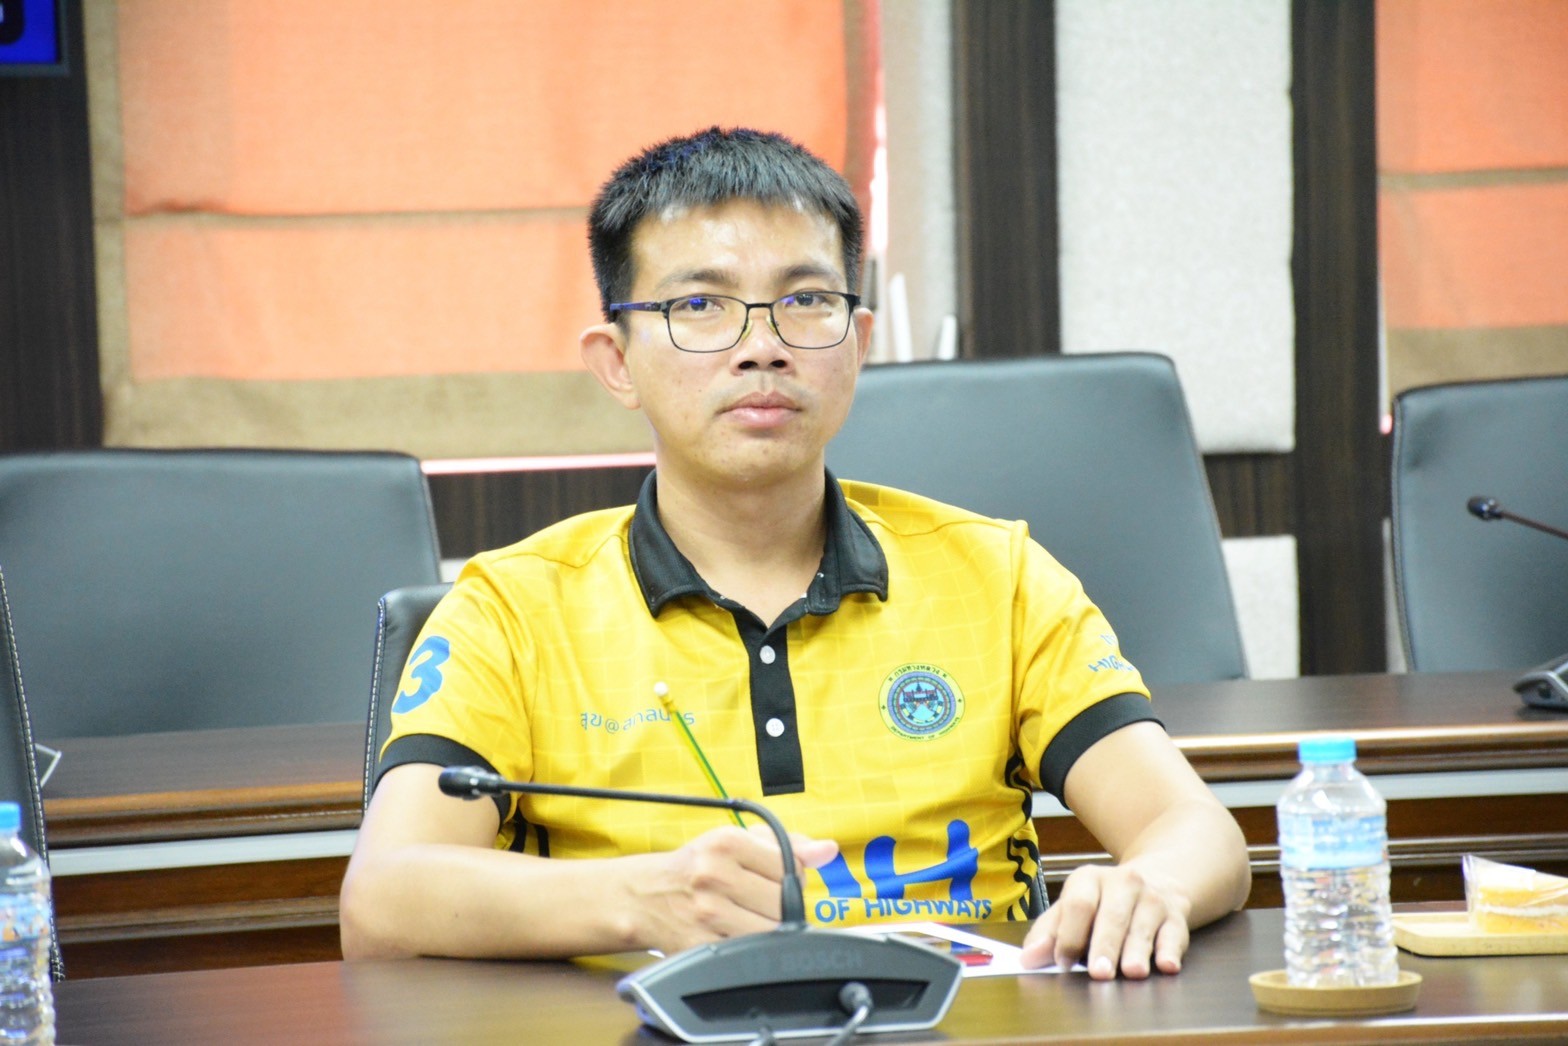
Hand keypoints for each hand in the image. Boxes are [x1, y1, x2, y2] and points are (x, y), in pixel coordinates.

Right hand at [632, 825, 837, 953]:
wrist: (646, 895)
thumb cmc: (698, 866)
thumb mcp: (736, 841)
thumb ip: (787, 844)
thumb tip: (827, 850)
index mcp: (727, 842)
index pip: (789, 867)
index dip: (793, 878)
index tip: (779, 879)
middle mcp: (714, 875)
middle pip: (783, 902)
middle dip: (781, 905)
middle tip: (763, 902)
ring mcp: (706, 913)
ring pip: (770, 932)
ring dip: (768, 930)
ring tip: (751, 917)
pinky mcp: (699, 946)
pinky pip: (747, 954)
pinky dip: (750, 949)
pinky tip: (737, 934)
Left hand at [1019, 863, 1191, 978]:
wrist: (1154, 880)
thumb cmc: (1103, 903)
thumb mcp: (1072, 907)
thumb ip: (1049, 932)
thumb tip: (1028, 959)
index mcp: (1088, 879)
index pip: (1078, 905)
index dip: (1069, 935)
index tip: (1063, 963)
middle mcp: (1123, 882)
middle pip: (1111, 916)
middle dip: (1105, 946)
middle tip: (1099, 972)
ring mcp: (1152, 898)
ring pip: (1143, 927)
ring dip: (1137, 951)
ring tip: (1132, 972)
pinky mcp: (1176, 916)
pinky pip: (1174, 934)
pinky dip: (1171, 951)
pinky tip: (1167, 966)